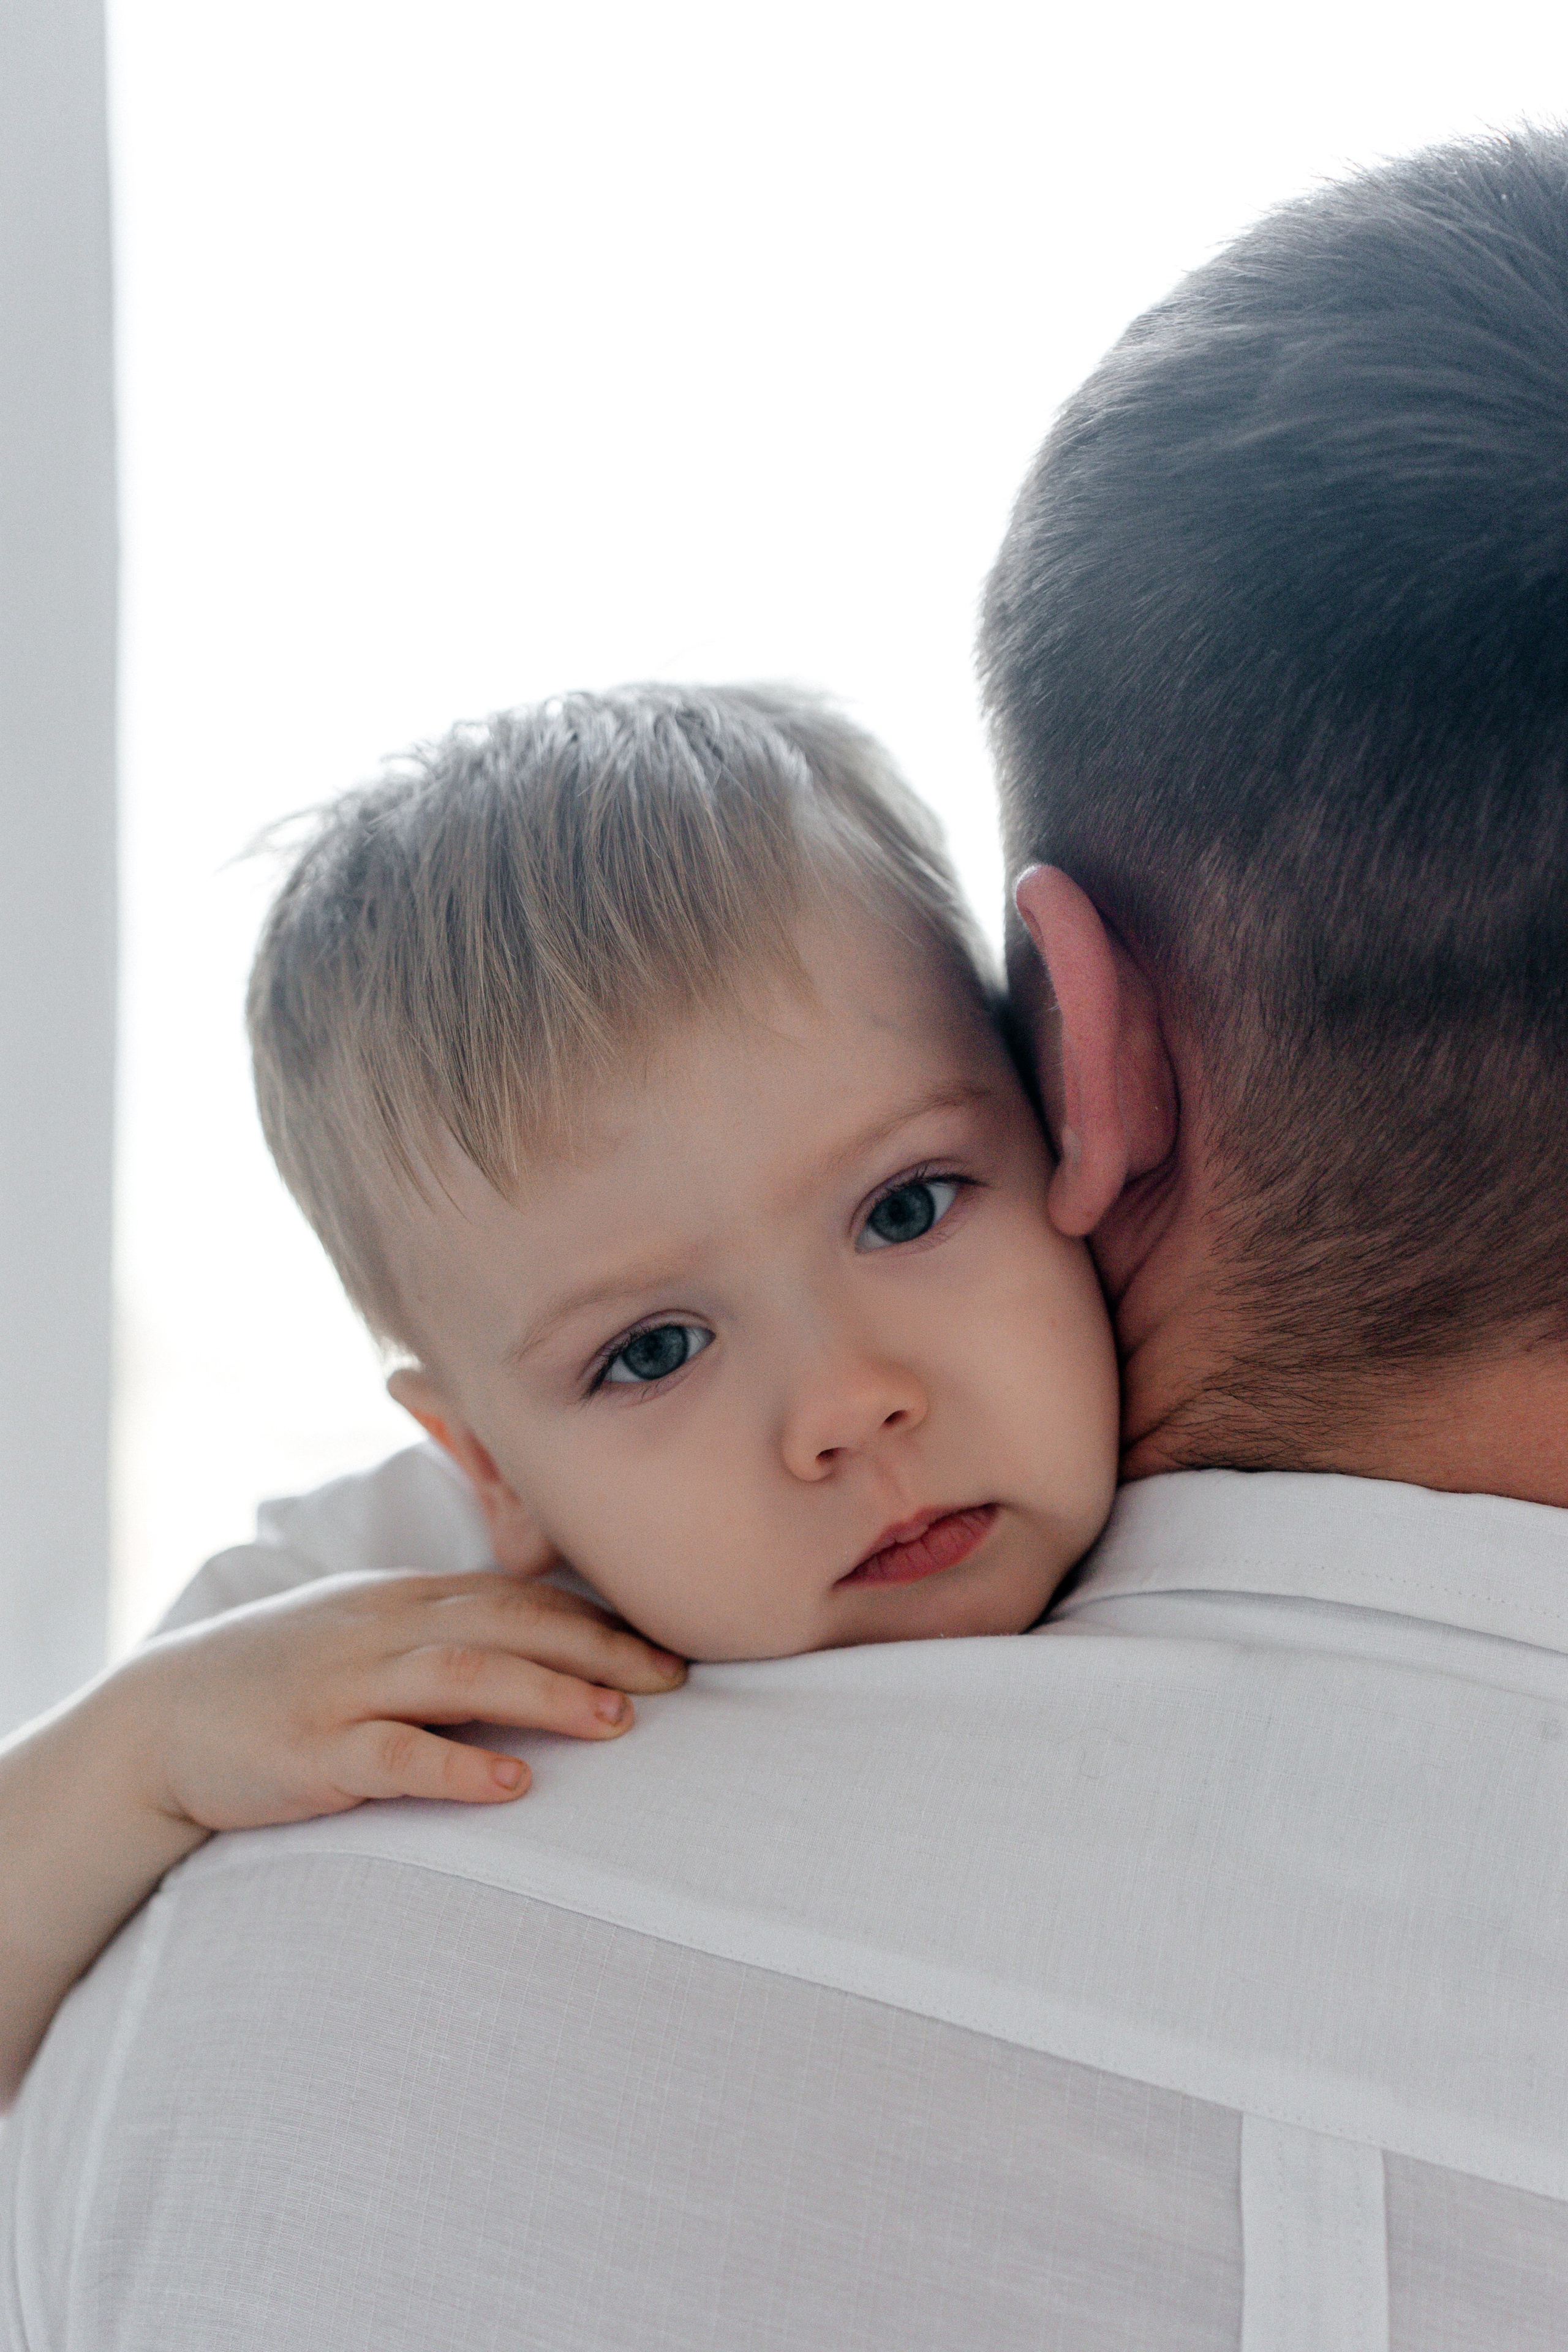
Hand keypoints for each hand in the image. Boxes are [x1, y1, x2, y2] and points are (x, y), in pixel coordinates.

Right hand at [114, 1569, 687, 1830]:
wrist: (159, 1720)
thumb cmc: (282, 1680)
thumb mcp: (365, 1635)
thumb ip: (443, 1634)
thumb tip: (541, 1653)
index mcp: (401, 1601)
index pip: (515, 1596)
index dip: (594, 1618)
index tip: (666, 1644)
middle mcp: (382, 1632)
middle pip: (505, 1624)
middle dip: (596, 1648)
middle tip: (674, 1677)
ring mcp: (345, 1689)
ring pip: (461, 1675)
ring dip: (546, 1695)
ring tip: (617, 1723)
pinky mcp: (312, 1751)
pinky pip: (394, 1755)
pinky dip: (457, 1766)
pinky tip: (512, 1782)